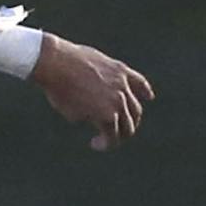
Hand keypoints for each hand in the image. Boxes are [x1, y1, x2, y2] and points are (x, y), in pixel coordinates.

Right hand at [34, 34, 155, 150]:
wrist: (57, 63)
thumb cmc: (62, 61)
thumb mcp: (88, 64)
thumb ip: (98, 79)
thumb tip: (90, 101)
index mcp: (120, 71)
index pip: (140, 84)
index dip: (145, 92)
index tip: (148, 97)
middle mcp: (123, 87)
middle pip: (135, 111)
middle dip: (128, 123)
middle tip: (116, 132)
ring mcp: (117, 101)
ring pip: (127, 127)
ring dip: (117, 137)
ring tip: (103, 142)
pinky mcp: (106, 115)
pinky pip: (111, 135)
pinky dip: (105, 143)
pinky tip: (95, 144)